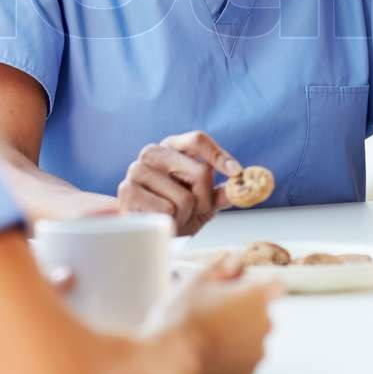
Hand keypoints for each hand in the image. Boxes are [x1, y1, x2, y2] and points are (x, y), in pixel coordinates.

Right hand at [118, 131, 241, 235]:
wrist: (143, 233)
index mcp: (171, 147)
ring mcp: (136, 170)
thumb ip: (221, 192)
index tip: (236, 172)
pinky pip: (166, 210)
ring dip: (185, 215)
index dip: (219, 155)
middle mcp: (152, 152)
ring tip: (173, 217)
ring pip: (184, 198)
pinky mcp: (127, 192)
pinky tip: (159, 221)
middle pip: (200, 172)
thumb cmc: (173, 214)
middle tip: (194, 210)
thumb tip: (245, 186)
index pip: (197, 140)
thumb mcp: (202, 202)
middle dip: (204, 198)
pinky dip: (170, 222)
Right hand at [168, 261, 279, 373]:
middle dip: (243, 312)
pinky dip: (230, 359)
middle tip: (213, 311)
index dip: (258, 285)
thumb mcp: (198, 280)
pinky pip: (242, 363)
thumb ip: (222, 266)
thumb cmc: (182, 318)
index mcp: (257, 298)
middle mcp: (264, 326)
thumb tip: (234, 260)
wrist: (166, 361)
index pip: (275, 285)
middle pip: (261, 314)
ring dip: (237, 336)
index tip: (241, 288)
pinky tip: (207, 354)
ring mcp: (256, 354)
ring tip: (206, 335)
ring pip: (252, 339)